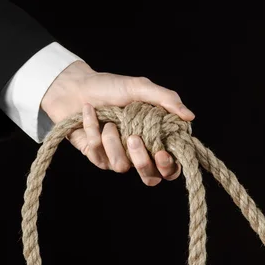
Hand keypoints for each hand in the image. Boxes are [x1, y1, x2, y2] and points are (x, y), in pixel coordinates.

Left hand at [40, 61, 194, 185]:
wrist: (75, 86)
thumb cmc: (109, 87)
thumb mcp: (140, 88)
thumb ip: (166, 100)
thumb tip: (190, 117)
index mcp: (154, 138)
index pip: (170, 167)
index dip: (169, 167)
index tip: (162, 152)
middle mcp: (138, 152)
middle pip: (150, 178)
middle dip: (142, 161)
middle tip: (133, 138)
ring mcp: (117, 157)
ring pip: (121, 166)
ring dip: (113, 140)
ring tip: (108, 121)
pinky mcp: (96, 156)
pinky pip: (98, 153)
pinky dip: (93, 128)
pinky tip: (90, 113)